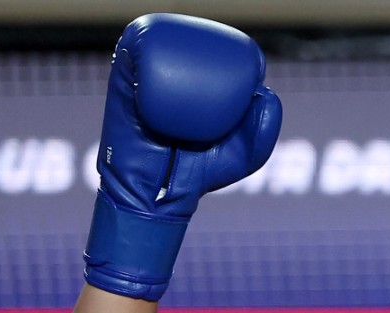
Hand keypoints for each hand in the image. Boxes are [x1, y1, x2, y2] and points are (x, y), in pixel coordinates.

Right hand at [83, 13, 281, 299]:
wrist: (157, 193)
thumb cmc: (198, 175)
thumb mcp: (245, 155)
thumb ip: (264, 131)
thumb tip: (265, 93)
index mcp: (202, 89)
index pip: (219, 58)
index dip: (236, 55)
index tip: (252, 70)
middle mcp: (175, 78)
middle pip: (193, 47)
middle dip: (212, 48)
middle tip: (226, 70)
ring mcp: (149, 77)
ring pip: (164, 41)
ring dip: (179, 41)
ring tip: (197, 65)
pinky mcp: (123, 80)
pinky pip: (132, 50)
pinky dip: (146, 43)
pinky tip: (163, 56)